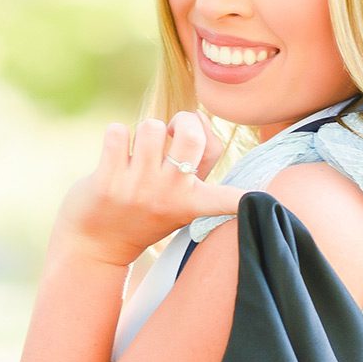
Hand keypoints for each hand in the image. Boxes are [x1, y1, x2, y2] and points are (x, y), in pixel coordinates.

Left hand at [52, 110, 243, 267]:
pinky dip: (115, 135)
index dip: (247, 198)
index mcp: (192, 202)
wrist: (96, 245)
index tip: (265, 205)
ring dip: (143, 132)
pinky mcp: (108, 181)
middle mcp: (170, 195)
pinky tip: (114, 155)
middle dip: (181, 120)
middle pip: (191, 134)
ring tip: (138, 152)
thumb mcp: (179, 198)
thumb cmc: (144, 211)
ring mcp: (139, 188)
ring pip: (151, 127)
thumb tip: (195, 116)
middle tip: (170, 136)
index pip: (228, 197)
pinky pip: (118, 132)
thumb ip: (196, 161)